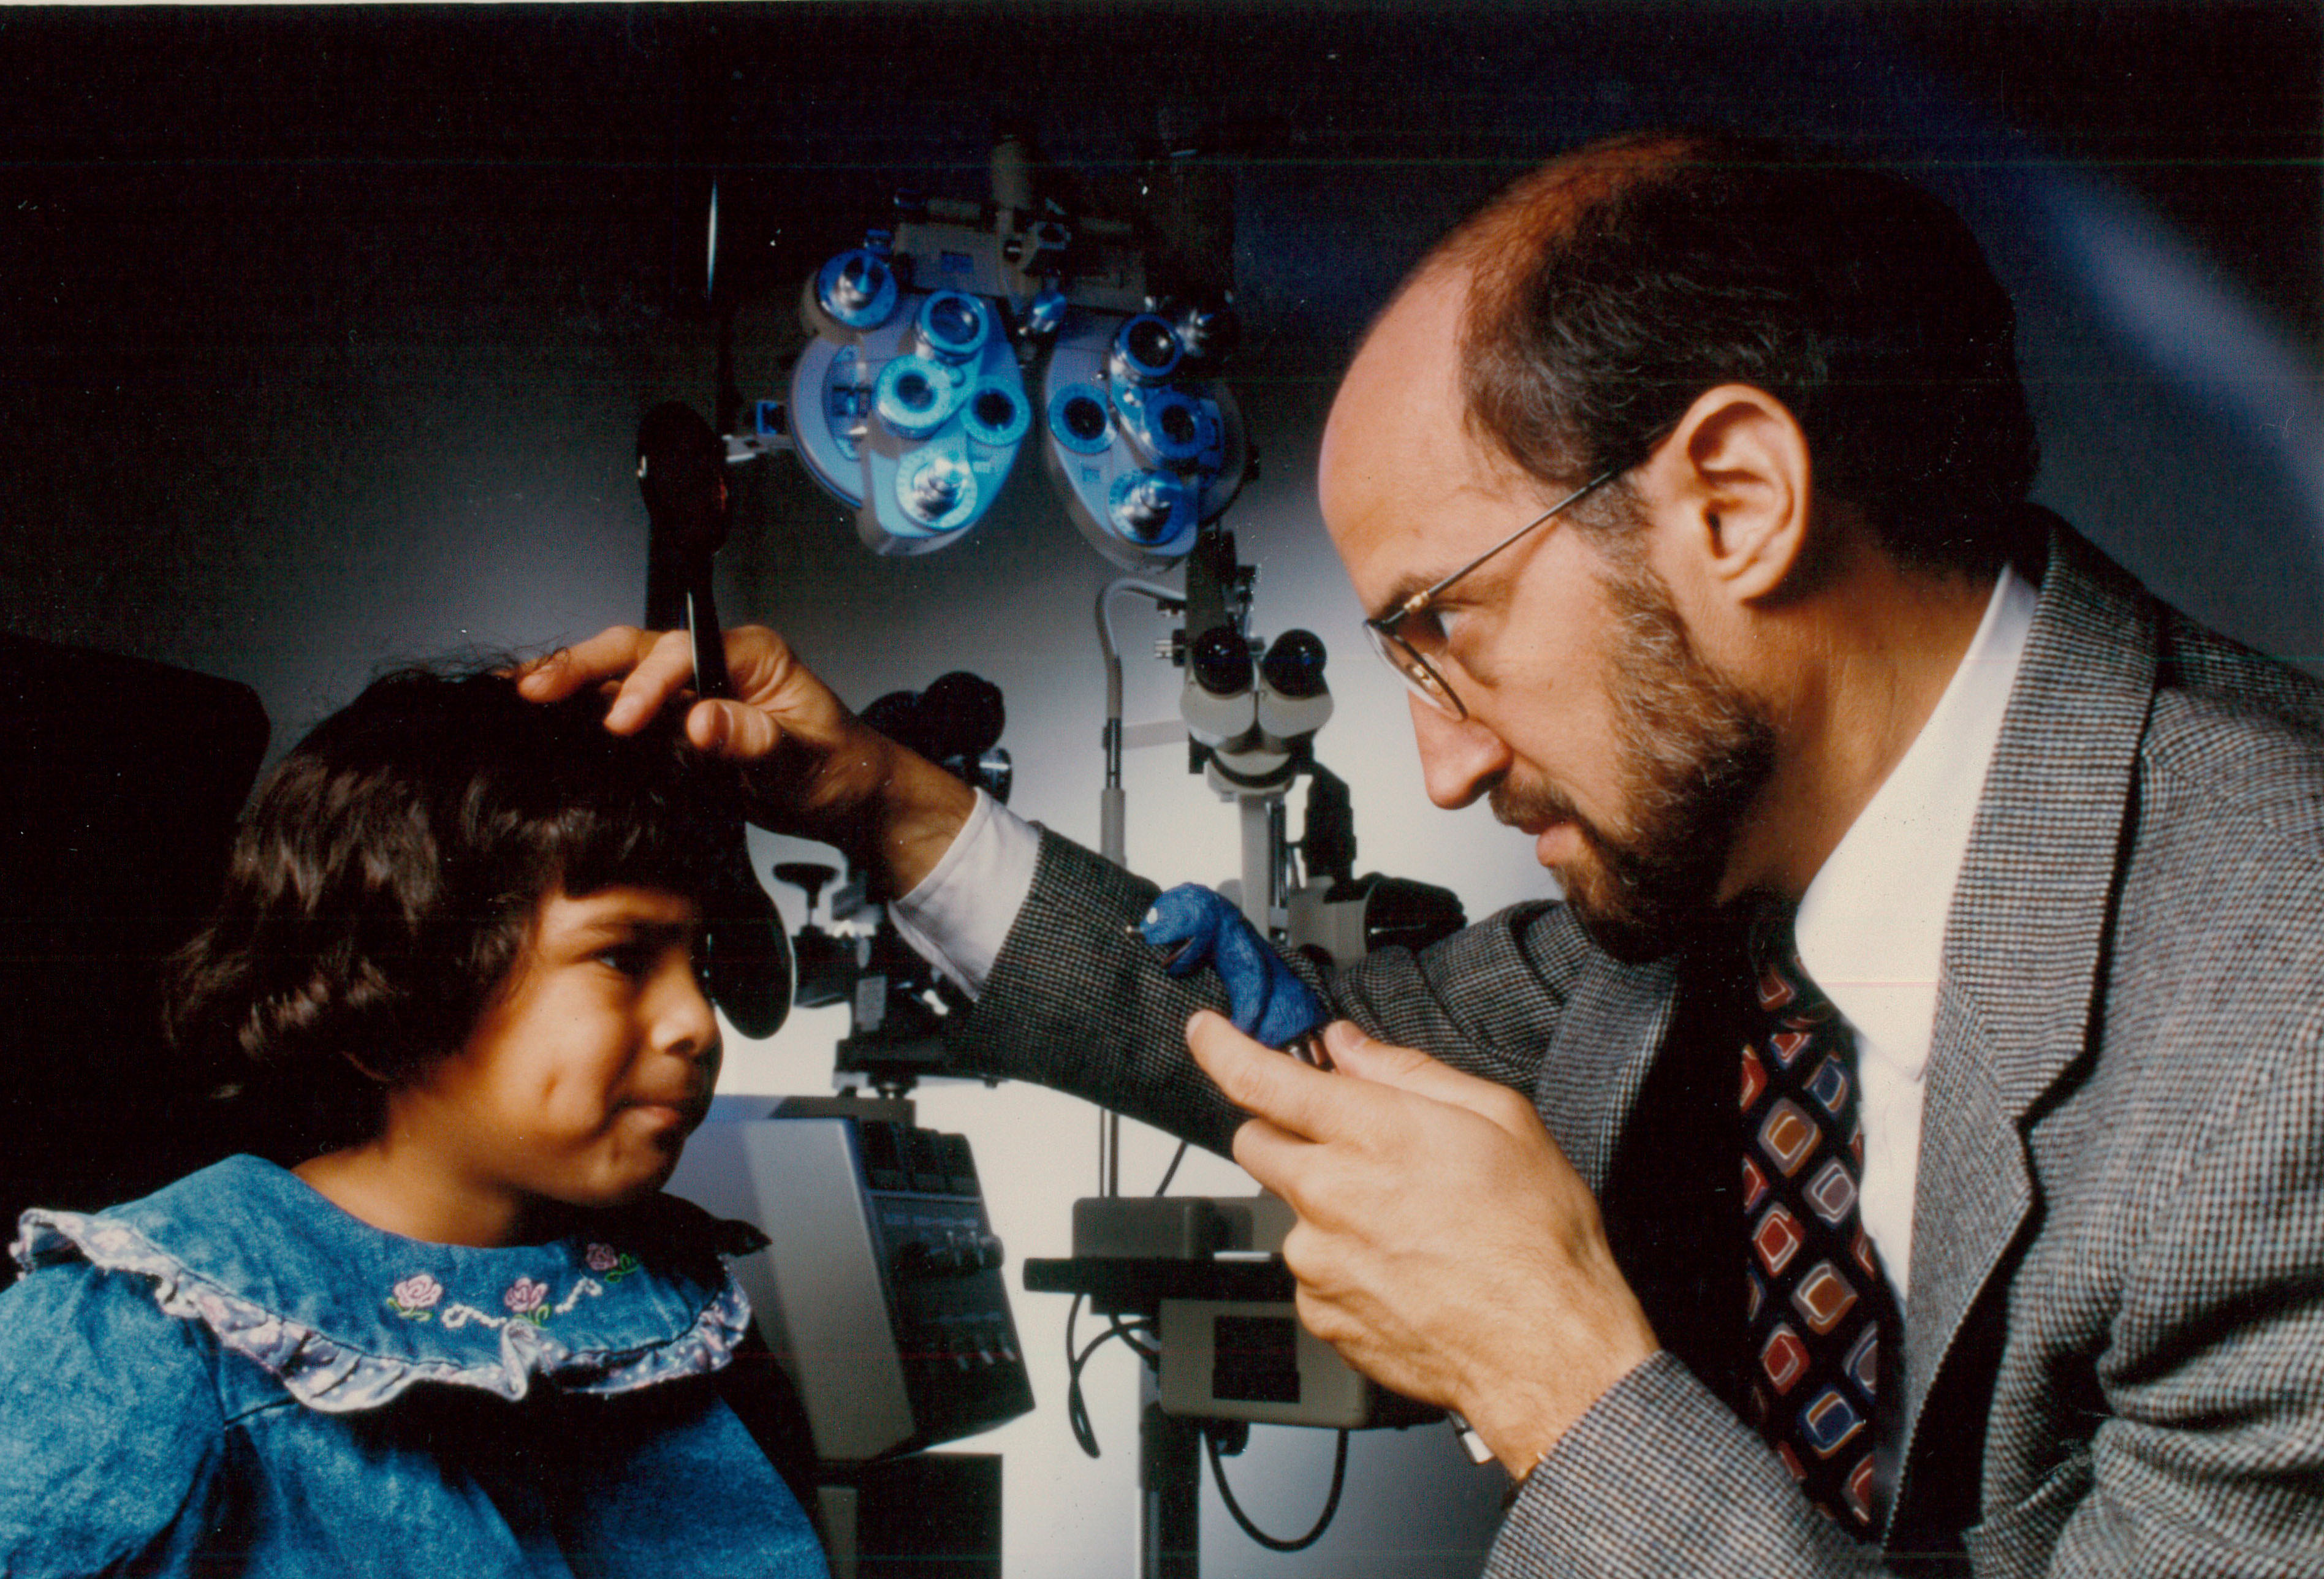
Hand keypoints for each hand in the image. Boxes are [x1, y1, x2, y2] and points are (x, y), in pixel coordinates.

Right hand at [517, 625, 973, 891]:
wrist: (850, 797)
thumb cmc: (840, 770)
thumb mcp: (806, 761)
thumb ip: (757, 740)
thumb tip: (702, 721)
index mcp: (751, 654)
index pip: (682, 653)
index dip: (646, 685)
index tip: (622, 723)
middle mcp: (716, 663)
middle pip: (637, 649)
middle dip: (583, 666)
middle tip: (532, 689)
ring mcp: (693, 691)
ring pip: (621, 673)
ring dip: (571, 683)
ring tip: (515, 694)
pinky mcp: (678, 723)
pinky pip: (624, 708)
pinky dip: (584, 712)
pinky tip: (543, 720)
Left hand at [1187, 1012, 1658, 1474]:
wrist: (1546, 1351)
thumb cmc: (1536, 1241)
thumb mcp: (1500, 1119)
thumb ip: (1408, 1072)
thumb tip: (1351, 1048)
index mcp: (1369, 1133)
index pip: (1258, 1078)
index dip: (1222, 1047)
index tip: (1208, 1034)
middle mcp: (1328, 1194)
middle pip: (1256, 1141)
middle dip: (1289, 1131)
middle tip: (1353, 1145)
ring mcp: (1317, 1259)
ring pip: (1291, 1210)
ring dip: (1327, 1206)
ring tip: (1406, 1224)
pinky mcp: (1320, 1313)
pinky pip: (1311, 1271)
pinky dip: (1342, 1263)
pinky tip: (1401, 1267)